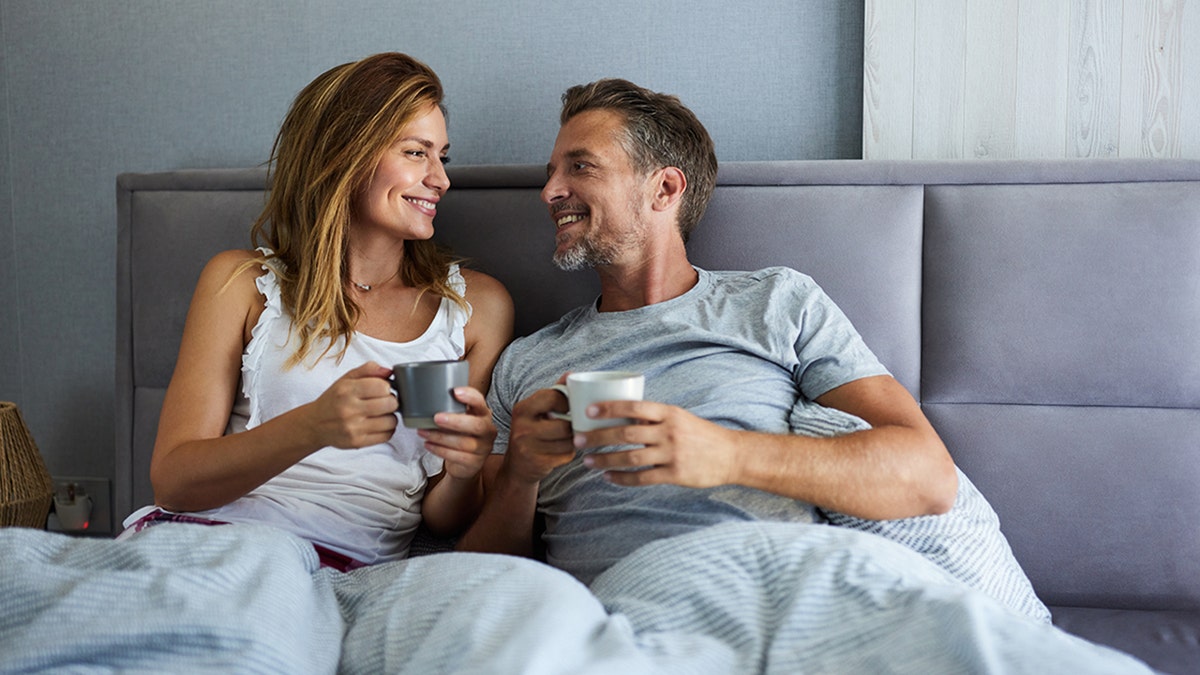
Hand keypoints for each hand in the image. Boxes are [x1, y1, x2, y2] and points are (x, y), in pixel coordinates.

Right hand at [303, 361, 398, 449]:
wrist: (315, 424)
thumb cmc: (334, 400)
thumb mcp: (346, 379)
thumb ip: (368, 370)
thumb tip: (389, 371)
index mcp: (346, 390)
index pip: (382, 386)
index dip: (386, 387)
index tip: (381, 389)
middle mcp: (349, 409)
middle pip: (390, 403)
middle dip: (391, 401)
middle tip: (383, 401)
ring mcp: (353, 428)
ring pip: (391, 421)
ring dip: (390, 416)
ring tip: (380, 414)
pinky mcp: (357, 442)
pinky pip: (387, 435)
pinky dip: (387, 429)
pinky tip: (378, 424)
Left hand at [418, 386, 496, 479]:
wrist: (466, 463)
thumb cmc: (461, 435)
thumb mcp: (461, 420)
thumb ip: (452, 409)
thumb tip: (427, 397)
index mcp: (483, 414)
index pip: (480, 402)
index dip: (470, 397)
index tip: (455, 392)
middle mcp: (488, 430)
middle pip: (476, 425)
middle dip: (455, 421)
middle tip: (436, 418)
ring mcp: (483, 448)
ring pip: (463, 443)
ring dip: (440, 437)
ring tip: (423, 432)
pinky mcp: (475, 463)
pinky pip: (456, 456)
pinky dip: (439, 450)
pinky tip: (428, 445)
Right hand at [499, 386, 576, 485]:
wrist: (516, 467)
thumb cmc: (531, 433)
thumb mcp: (537, 411)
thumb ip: (554, 393)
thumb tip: (571, 374)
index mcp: (522, 409)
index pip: (552, 397)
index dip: (567, 402)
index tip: (570, 408)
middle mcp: (522, 428)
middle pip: (564, 424)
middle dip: (573, 426)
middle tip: (573, 426)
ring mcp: (528, 447)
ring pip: (568, 442)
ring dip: (573, 441)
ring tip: (568, 439)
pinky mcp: (537, 463)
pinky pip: (566, 456)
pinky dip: (569, 453)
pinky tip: (562, 451)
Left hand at [576, 400, 740, 487]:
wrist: (731, 455)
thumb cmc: (700, 434)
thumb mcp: (679, 417)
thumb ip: (653, 418)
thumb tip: (620, 416)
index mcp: (669, 413)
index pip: (634, 407)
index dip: (609, 408)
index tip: (588, 411)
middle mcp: (669, 432)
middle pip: (626, 434)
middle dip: (598, 437)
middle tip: (578, 440)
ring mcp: (672, 454)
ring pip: (630, 458)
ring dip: (605, 460)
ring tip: (588, 462)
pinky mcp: (675, 474)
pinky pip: (642, 478)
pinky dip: (622, 478)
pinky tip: (608, 478)